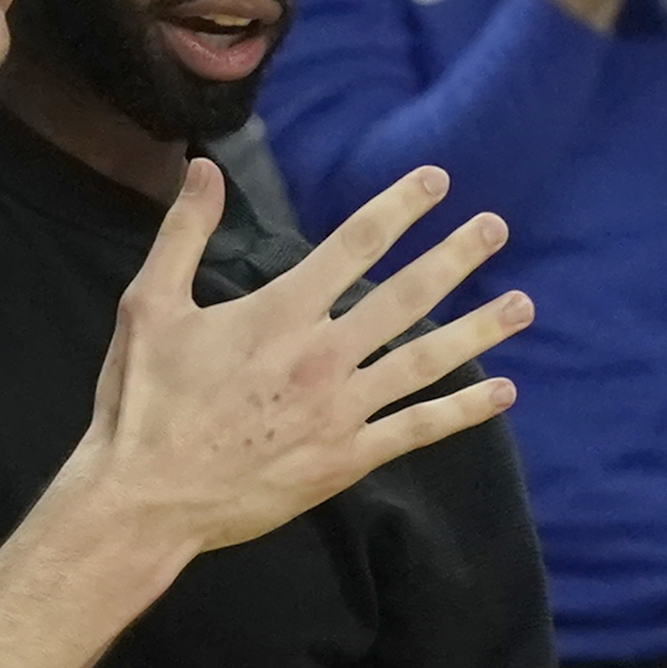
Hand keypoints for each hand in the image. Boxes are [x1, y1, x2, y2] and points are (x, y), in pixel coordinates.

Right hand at [76, 162, 529, 560]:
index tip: (436, 182)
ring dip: (477, 329)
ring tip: (523, 305)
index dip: (399, 208)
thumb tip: (204, 167)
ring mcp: (341, 410)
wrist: (147, 501)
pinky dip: (463, 411)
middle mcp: (322, 356)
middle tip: (495, 228)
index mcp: (278, 313)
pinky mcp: (346, 458)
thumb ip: (183, 233)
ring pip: (425, 360)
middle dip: (454, 257)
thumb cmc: (144, 403)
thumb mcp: (149, 306)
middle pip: (405, 295)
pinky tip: (501, 392)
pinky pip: (417, 429)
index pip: (353, 245)